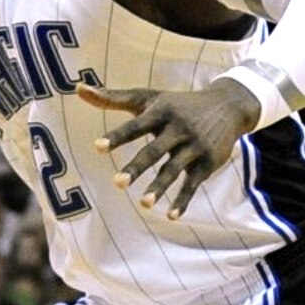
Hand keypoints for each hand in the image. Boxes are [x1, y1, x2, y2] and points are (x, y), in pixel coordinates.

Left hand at [79, 78, 261, 217]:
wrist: (228, 106)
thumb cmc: (178, 103)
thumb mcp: (148, 97)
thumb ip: (112, 97)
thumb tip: (76, 89)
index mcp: (161, 112)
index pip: (135, 126)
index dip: (117, 137)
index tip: (97, 147)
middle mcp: (178, 128)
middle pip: (155, 151)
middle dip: (137, 167)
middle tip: (117, 184)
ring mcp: (194, 146)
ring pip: (174, 170)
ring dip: (159, 187)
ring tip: (143, 204)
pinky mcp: (207, 163)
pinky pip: (192, 184)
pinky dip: (182, 200)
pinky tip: (170, 215)